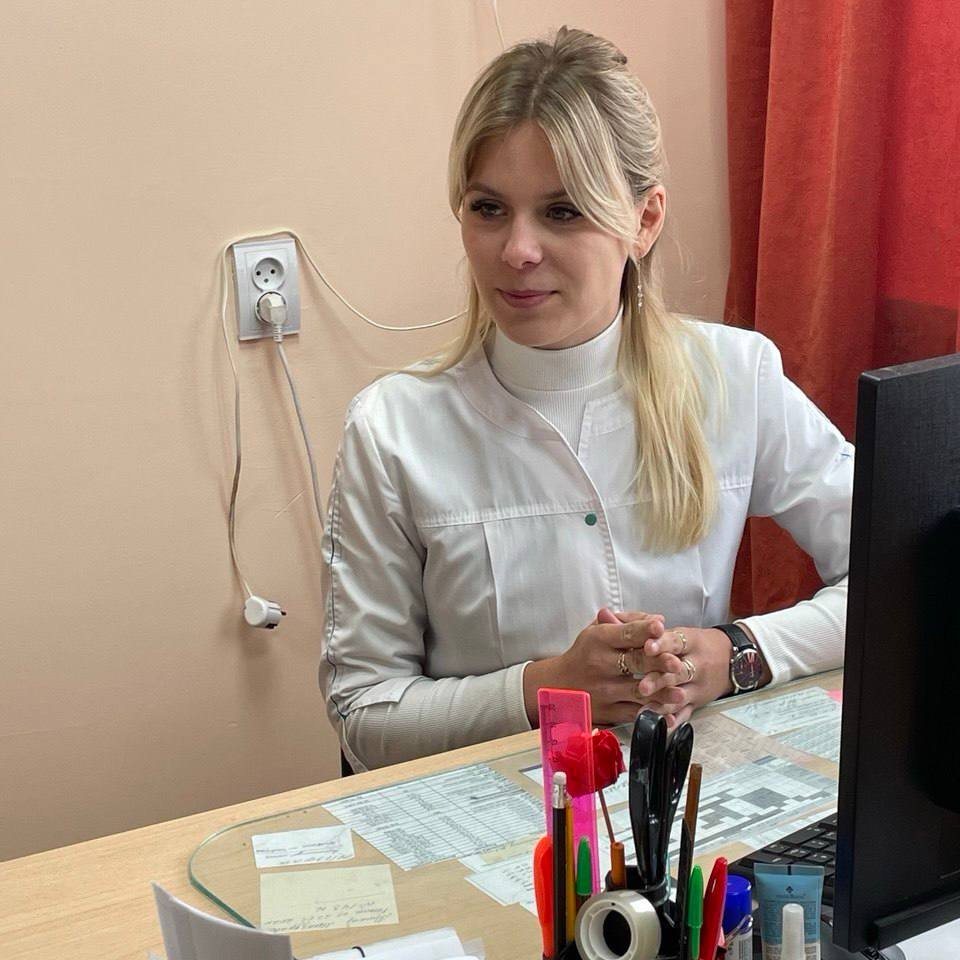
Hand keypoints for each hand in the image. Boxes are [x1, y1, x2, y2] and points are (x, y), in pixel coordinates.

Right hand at [522, 608, 683, 725]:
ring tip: (680, 694)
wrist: (558, 685)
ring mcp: (605, 691)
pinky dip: (653, 713)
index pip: (626, 634)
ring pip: (638, 691)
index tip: (661, 626)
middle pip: (635, 662)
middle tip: (677, 663)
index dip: (644, 630)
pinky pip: (634, 713)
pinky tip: (668, 713)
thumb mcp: (596, 630)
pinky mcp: (609, 711)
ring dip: (661, 693)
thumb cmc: (584, 653)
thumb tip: (658, 619)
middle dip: (658, 662)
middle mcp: (601, 665)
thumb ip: (627, 621)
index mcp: (598, 641)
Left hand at [624, 618, 735, 727]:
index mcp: (690, 642)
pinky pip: (686, 713)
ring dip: (662, 703)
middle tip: (641, 686)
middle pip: (677, 672)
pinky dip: (675, 720)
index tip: (646, 647)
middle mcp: (697, 664)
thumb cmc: (696, 644)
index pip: (674, 642)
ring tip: (644, 708)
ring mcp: (698, 686)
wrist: (733, 658)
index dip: (660, 645)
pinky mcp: (697, 703)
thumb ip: (641, 627)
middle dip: (659, 679)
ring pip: (680, 695)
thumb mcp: (676, 631)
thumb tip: (605, 615)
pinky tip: (663, 724)